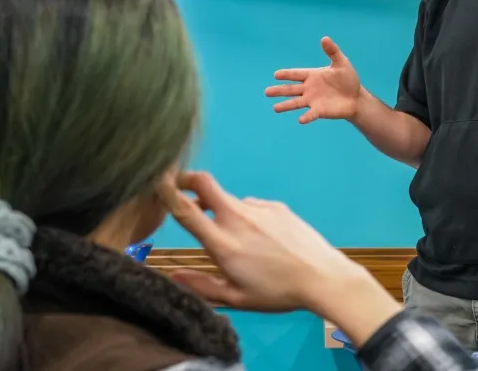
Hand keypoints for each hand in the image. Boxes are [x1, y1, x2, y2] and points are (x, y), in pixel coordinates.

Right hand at [160, 171, 367, 312]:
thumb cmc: (277, 292)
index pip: (186, 210)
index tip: (155, 182)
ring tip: (238, 239)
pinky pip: (251, 206)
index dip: (166, 192)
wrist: (322, 276)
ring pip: (229, 200)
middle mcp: (238, 219)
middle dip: (185, 178)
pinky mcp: (277, 206)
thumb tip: (173, 276)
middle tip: (177, 184)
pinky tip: (263, 239)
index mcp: (223, 243)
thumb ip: (202, 286)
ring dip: (221, 210)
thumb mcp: (236, 298)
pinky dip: (247, 217)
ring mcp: (259, 209)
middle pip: (204, 183)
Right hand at [264, 37, 361, 123]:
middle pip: (291, 89)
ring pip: (296, 102)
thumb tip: (324, 38)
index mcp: (312, 76)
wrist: (356, 98)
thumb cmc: (348, 79)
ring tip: (275, 108)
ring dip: (286, 105)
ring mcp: (313, 100)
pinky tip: (300, 120)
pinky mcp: (319, 111)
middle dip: (279, 90)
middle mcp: (309, 88)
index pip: (296, 74)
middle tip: (266, 92)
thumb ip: (332, 52)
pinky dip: (306, 117)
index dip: (287, 74)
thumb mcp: (341, 63)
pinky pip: (311, 114)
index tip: (276, 74)